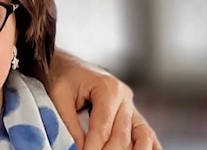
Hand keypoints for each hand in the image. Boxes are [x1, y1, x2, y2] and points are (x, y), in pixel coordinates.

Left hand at [47, 50, 161, 149]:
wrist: (65, 64)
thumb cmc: (61, 76)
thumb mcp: (58, 97)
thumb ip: (69, 124)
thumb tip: (78, 149)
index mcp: (108, 88)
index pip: (102, 127)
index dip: (92, 147)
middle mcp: (124, 96)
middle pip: (121, 134)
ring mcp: (131, 105)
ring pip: (141, 135)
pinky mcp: (132, 113)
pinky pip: (145, 133)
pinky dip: (147, 146)